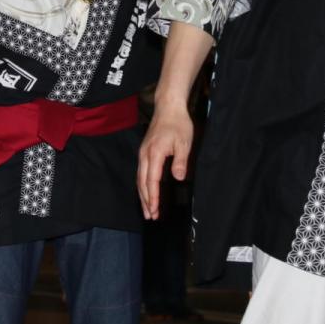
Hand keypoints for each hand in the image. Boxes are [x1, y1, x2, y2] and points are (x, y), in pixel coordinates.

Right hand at [137, 101, 193, 219]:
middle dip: (146, 200)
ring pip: (140, 178)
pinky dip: (142, 185)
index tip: (154, 210)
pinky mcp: (144, 151)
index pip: (152, 180)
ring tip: (147, 209)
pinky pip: (141, 172)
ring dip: (143, 195)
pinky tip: (146, 191)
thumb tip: (178, 178)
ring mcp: (143, 153)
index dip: (153, 197)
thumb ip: (180, 161)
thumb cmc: (178, 124)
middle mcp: (145, 155)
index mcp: (154, 153)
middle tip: (150, 216)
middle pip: (142, 182)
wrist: (168, 108)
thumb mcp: (184, 143)